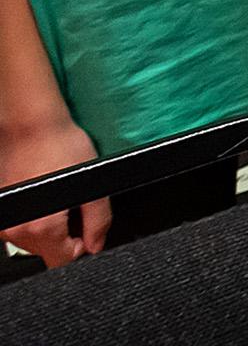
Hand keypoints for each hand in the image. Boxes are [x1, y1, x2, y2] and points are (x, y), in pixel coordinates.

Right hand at [0, 115, 103, 266]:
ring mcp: (5, 221)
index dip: (81, 245)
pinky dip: (33, 216)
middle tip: (73, 203)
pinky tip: (43, 193)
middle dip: (65, 233)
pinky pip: (20, 225)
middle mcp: (16, 229)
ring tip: (57, 194)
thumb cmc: (60, 146)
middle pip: (47, 250)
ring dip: (48, 224)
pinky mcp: (1, 210)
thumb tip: (97, 245)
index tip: (86, 226)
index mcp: (41, 228)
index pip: (63, 261)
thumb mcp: (93, 184)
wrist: (31, 125)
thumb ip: (98, 221)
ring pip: (33, 239)